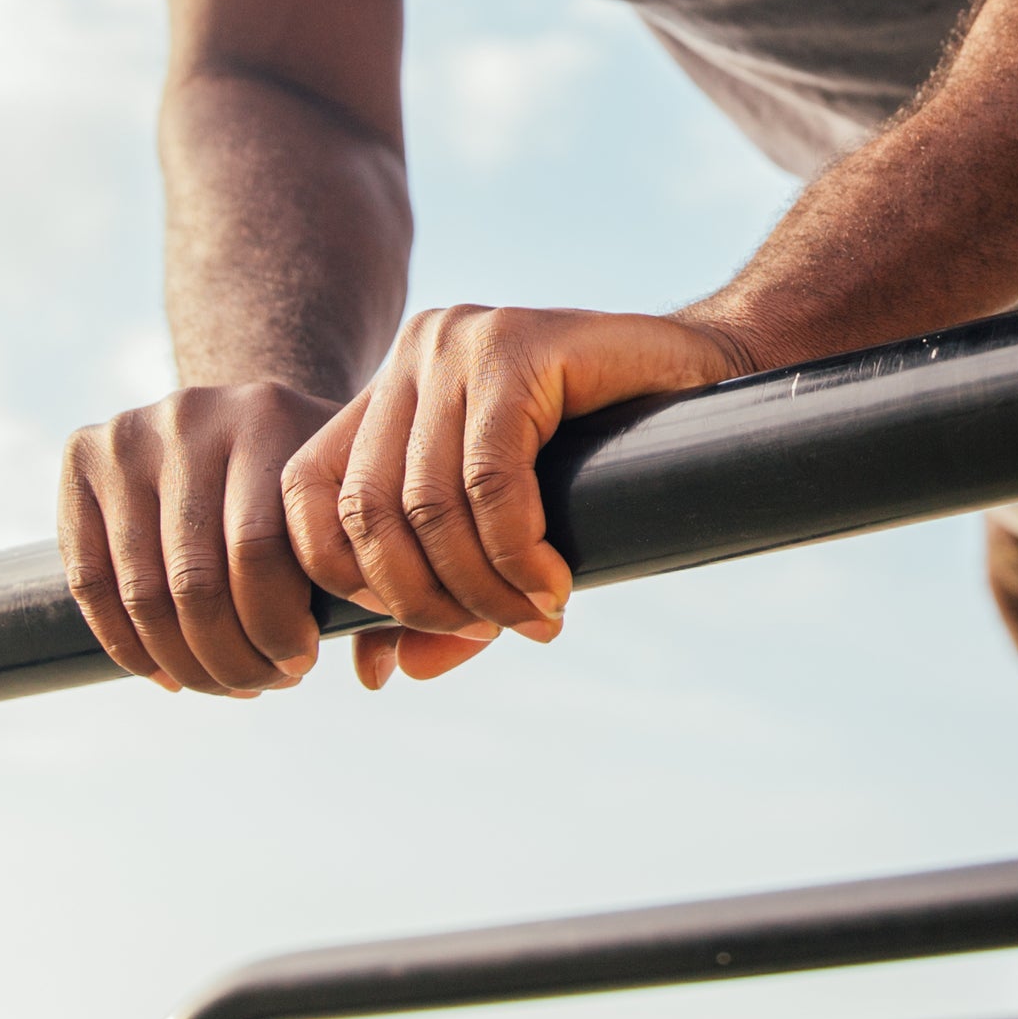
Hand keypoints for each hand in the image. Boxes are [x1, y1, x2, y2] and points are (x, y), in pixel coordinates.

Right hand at [58, 379, 344, 692]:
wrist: (241, 415)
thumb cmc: (308, 482)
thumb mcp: (348, 501)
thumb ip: (373, 581)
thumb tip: (373, 674)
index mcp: (268, 414)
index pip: (259, 552)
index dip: (278, 629)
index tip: (302, 664)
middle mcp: (190, 415)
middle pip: (195, 581)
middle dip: (231, 658)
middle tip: (261, 684)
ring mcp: (128, 435)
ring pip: (142, 594)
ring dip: (184, 663)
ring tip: (223, 683)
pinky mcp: (81, 458)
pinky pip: (92, 583)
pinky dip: (128, 647)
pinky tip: (168, 673)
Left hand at [287, 305, 759, 688]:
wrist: (709, 378)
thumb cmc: (607, 463)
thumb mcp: (506, 534)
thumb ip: (442, 593)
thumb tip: (381, 675)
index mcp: (392, 392)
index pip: (308, 495)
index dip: (346, 580)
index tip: (414, 631)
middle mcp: (413, 356)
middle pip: (367, 511)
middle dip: (423, 599)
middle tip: (492, 631)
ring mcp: (459, 343)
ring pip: (429, 504)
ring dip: (481, 587)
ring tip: (534, 617)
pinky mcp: (517, 345)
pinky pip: (491, 481)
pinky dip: (518, 554)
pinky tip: (553, 584)